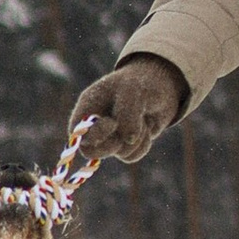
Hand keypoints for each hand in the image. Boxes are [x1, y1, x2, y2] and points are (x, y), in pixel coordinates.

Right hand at [68, 54, 186, 165]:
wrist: (161, 87)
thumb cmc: (140, 82)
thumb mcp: (133, 90)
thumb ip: (127, 113)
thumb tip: (128, 140)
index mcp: (89, 106)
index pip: (77, 131)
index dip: (92, 133)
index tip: (113, 123)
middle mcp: (96, 123)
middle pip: (91, 151)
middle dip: (112, 146)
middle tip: (129, 135)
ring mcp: (111, 136)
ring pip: (117, 153)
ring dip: (135, 140)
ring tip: (144, 120)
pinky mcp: (126, 144)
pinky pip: (132, 156)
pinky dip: (144, 144)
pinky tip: (148, 127)